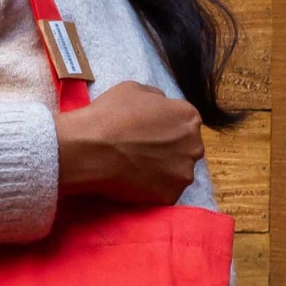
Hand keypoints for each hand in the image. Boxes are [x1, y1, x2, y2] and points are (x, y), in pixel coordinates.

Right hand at [53, 79, 203, 204]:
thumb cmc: (111, 115)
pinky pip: (165, 192)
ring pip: (178, 172)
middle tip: (145, 151)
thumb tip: (162, 106)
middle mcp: (194, 146)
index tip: (151, 131)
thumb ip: (157, 98)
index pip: (186, 122)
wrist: (91, 150)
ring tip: (139, 168)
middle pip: (186, 148)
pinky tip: (136, 181)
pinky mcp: (170, 196)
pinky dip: (153, 189)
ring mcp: (183, 173)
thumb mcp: (135, 89)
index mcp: (188, 117)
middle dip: (171, 149)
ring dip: (164, 171)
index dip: (167, 126)